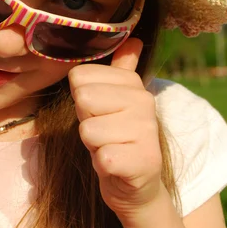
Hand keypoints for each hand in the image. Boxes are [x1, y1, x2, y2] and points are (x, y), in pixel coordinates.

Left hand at [69, 38, 162, 224]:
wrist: (137, 187)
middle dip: (85, 122)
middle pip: (83, 99)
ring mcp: (146, 132)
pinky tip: (116, 167)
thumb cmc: (117, 139)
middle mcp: (144, 102)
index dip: (81, 100)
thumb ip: (122, 70)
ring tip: (110, 149)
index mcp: (133, 84)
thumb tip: (134, 40)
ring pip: (89, 130)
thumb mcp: (115, 102)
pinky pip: (103, 157)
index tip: (99, 114)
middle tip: (104, 134)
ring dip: (93, 146)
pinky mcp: (143, 162)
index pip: (79, 77)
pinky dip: (103, 166)